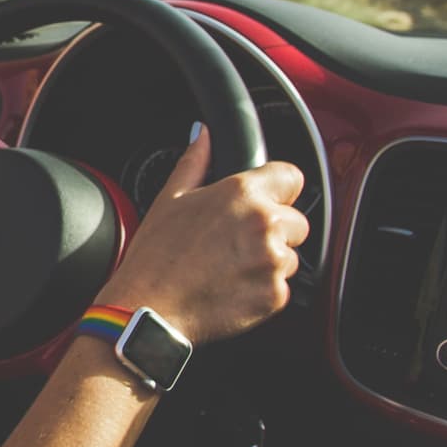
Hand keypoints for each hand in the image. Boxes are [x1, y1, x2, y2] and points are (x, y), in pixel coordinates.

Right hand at [100, 125, 308, 345]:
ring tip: (230, 269)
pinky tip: (232, 289)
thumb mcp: (169, 200)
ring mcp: (273, 261)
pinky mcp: (276, 295)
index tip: (268, 202)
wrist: (149, 310)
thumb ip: (195, 162)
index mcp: (241, 193)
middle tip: (237, 244)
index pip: (292, 177)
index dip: (279, 190)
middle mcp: (264, 223)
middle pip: (296, 220)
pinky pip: (282, 288)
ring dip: (270, 262)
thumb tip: (203, 135)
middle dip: (275, 231)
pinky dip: (263, 291)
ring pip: (291, 256)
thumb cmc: (155, 257)